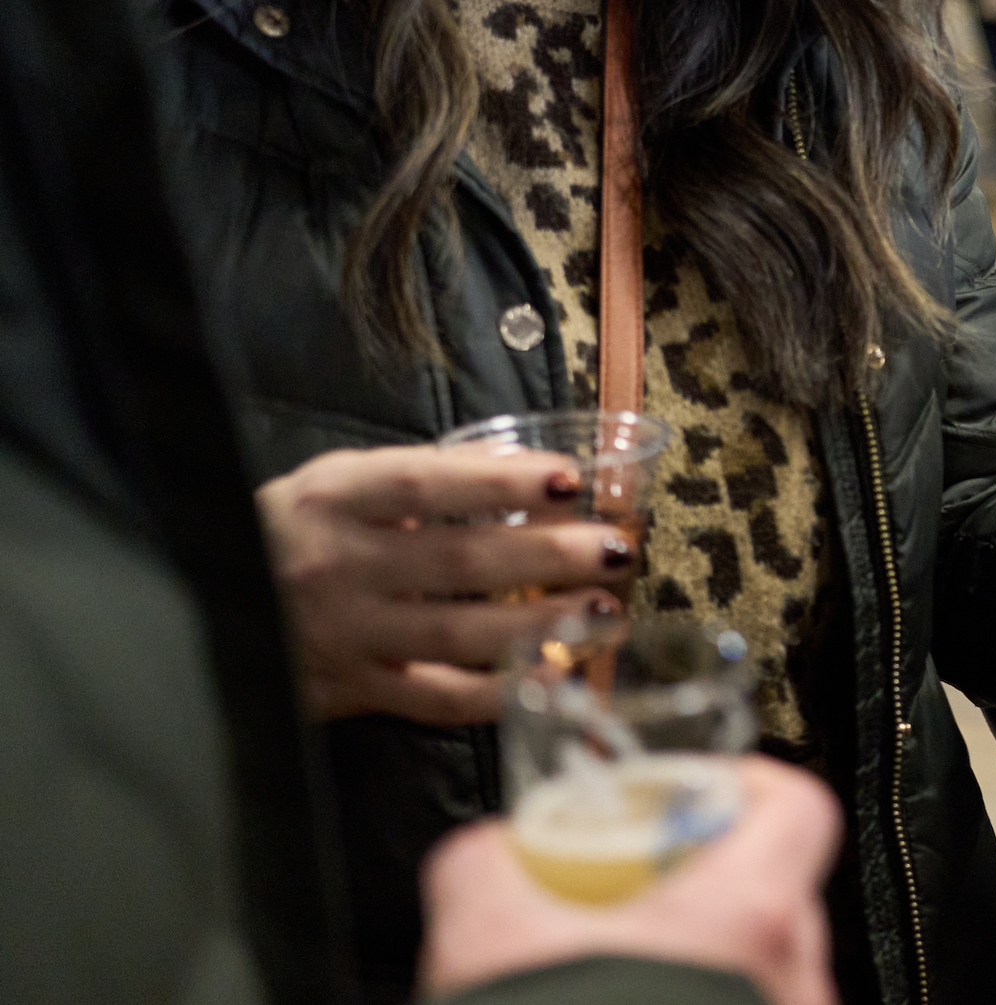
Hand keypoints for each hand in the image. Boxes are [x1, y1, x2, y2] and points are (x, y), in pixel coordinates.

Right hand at [257, 448, 636, 724]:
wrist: (200, 598)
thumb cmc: (295, 530)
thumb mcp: (340, 483)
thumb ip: (422, 480)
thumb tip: (533, 477)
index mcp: (335, 497)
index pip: (425, 485)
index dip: (500, 481)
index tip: (570, 478)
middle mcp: (338, 564)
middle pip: (458, 560)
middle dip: (547, 556)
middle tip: (616, 550)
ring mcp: (344, 633)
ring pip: (457, 633)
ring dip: (541, 625)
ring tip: (606, 613)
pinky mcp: (348, 689)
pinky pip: (435, 697)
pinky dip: (498, 693)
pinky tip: (553, 678)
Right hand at [419, 756, 839, 1004]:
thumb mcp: (487, 944)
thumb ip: (492, 865)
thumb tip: (491, 852)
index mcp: (752, 920)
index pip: (797, 809)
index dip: (743, 788)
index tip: (693, 794)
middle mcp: (796, 986)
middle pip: (775, 899)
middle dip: (705, 895)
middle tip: (637, 902)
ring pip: (761, 982)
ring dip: (704, 978)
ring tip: (628, 987)